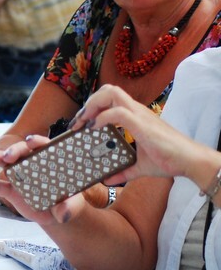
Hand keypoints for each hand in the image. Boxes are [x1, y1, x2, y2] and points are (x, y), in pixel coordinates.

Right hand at [0, 135, 86, 224]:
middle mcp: (32, 163)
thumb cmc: (66, 202)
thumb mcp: (71, 205)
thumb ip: (68, 207)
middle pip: (22, 151)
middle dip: (15, 150)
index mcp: (49, 161)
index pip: (43, 146)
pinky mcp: (10, 189)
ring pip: (7, 162)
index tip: (31, 141)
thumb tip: (63, 213)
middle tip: (9, 156)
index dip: (36, 141)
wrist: (54, 213)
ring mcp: (19, 175)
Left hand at [69, 85, 201, 182]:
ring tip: (84, 123)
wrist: (190, 161)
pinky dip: (103, 117)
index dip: (92, 106)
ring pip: (112, 93)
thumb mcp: (139, 166)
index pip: (110, 98)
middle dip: (89, 102)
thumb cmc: (169, 160)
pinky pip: (118, 112)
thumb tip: (106, 180)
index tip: (80, 123)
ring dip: (93, 105)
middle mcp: (136, 110)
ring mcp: (139, 115)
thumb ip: (123, 171)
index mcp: (135, 116)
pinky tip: (95, 128)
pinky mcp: (142, 124)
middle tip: (78, 122)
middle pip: (108, 89)